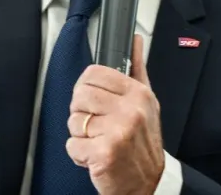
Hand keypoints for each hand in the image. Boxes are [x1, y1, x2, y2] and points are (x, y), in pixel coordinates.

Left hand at [66, 35, 165, 194]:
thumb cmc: (142, 145)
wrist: (148, 184)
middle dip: (82, 113)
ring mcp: (119, 131)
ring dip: (80, 135)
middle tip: (97, 126)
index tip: (94, 101)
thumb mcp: (146, 104)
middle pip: (80, 95)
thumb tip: (135, 40)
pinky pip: (72, 144)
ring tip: (98, 142)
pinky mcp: (105, 153)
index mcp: (138, 94)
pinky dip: (79, 154)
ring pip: (73, 120)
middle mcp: (131, 110)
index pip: (94, 73)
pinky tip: (95, 156)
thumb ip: (137, 69)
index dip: (87, 88)